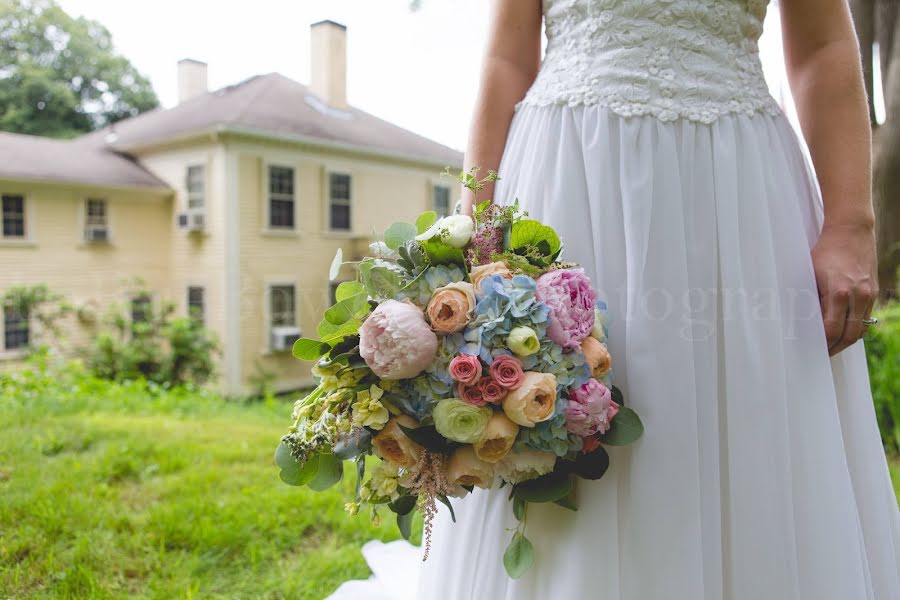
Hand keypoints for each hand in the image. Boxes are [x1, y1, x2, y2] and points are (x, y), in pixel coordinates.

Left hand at [811, 223, 878, 355]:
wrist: (851, 231)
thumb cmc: (825, 251)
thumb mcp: (810, 274)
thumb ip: (811, 297)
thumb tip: (804, 320)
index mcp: (838, 292)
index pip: (831, 330)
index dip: (823, 344)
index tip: (814, 349)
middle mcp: (858, 296)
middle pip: (849, 335)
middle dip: (835, 347)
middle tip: (823, 353)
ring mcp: (869, 294)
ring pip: (861, 329)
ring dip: (847, 340)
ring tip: (833, 346)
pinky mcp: (874, 291)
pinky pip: (867, 318)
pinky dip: (856, 327)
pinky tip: (844, 330)